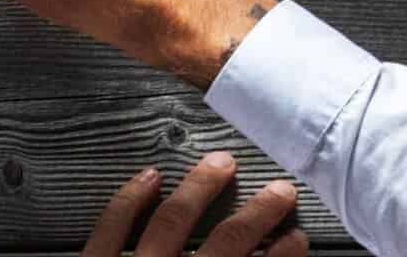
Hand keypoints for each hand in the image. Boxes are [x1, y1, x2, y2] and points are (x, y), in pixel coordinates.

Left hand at [80, 153, 305, 256]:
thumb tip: (257, 256)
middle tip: (280, 190)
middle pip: (224, 243)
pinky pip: (112, 227)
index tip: (299, 237)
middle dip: (256, 215)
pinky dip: (132, 198)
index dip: (282, 256)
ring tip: (222, 163)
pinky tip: (151, 176)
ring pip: (170, 221)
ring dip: (200, 189)